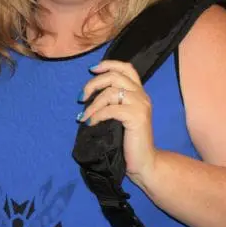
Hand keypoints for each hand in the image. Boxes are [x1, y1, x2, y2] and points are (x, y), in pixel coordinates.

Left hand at [79, 60, 157, 185]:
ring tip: (84, 116)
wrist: (145, 162)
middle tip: (81, 97)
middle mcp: (142, 95)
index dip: (108, 64)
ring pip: (111, 92)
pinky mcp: (137, 117)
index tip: (91, 69)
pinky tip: (91, 123)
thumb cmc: (129, 141)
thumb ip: (113, 102)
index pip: (126, 68)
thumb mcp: (121, 116)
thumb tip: (89, 94)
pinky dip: (97, 115)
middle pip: (115, 76)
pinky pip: (111, 109)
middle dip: (93, 83)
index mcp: (139, 92)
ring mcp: (140, 105)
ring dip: (92, 104)